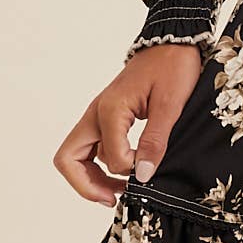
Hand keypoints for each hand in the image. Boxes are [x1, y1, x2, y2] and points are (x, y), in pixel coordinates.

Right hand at [54, 43, 204, 204]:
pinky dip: (102, 167)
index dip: (126, 172)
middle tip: (113, 200)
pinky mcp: (107, 119)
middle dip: (86, 185)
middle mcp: (96, 114)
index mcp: (109, 110)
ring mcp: (99, 116)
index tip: (149, 170)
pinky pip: (93, 149)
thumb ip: (155, 141)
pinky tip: (125, 173)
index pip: (107, 158)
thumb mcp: (170, 105)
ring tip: (121, 192)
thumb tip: (142, 175)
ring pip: (77, 156)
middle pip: (68, 158)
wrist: (173, 43)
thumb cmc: (173, 67)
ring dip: (93, 179)